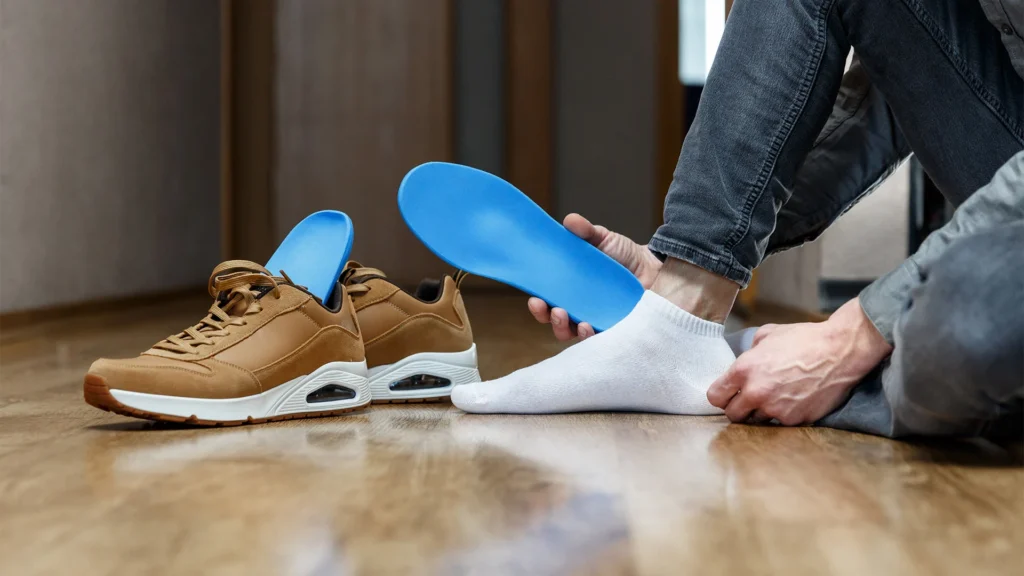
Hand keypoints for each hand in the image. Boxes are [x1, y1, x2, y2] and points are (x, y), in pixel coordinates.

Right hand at [528, 213, 661, 340]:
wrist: (655, 266)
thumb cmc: (625, 255)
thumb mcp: (603, 239)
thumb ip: (586, 231)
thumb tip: (570, 221)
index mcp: (572, 289)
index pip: (548, 302)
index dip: (538, 305)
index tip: (534, 299)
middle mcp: (581, 308)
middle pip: (557, 322)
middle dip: (548, 318)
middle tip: (550, 308)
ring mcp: (597, 320)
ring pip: (573, 334)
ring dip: (563, 328)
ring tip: (564, 315)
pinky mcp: (615, 329)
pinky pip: (598, 340)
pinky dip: (588, 336)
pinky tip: (587, 326)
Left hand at [706, 298, 892, 424]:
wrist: (840, 351)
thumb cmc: (804, 339)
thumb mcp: (767, 335)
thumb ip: (749, 351)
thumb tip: (744, 361)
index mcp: (744, 370)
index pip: (715, 397)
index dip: (721, 395)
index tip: (728, 393)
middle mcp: (756, 393)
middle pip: (732, 415)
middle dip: (738, 407)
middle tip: (748, 398)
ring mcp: (776, 409)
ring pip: (756, 421)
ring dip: (761, 412)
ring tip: (775, 396)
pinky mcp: (796, 420)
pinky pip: (780, 423)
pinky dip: (783, 414)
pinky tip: (793, 399)